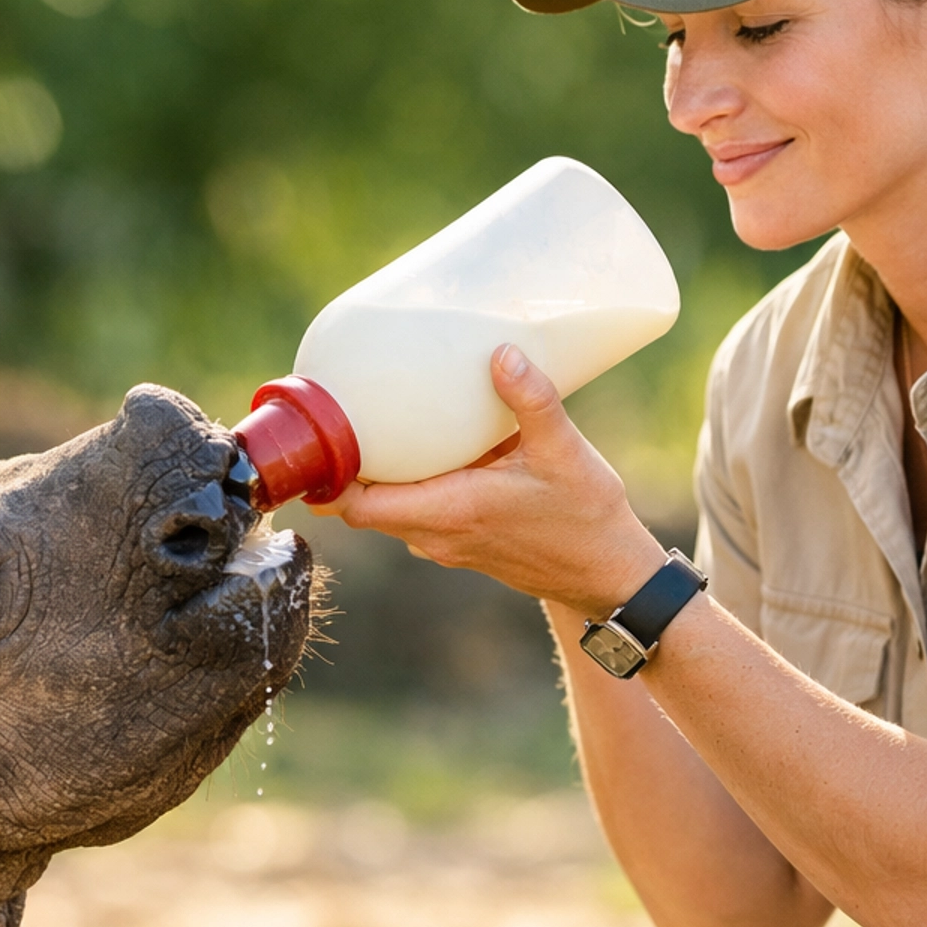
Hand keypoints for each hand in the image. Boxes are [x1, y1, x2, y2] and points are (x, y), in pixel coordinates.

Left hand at [310, 345, 663, 614]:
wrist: (609, 574)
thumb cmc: (586, 518)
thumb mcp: (564, 451)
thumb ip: (531, 400)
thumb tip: (501, 351)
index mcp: (450, 513)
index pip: (359, 508)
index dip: (327, 479)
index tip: (317, 439)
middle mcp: (438, 536)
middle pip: (365, 506)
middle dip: (348, 466)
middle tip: (345, 412)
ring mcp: (448, 545)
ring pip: (390, 512)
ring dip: (379, 477)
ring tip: (381, 423)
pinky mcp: (462, 543)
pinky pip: (416, 515)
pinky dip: (409, 487)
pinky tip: (429, 449)